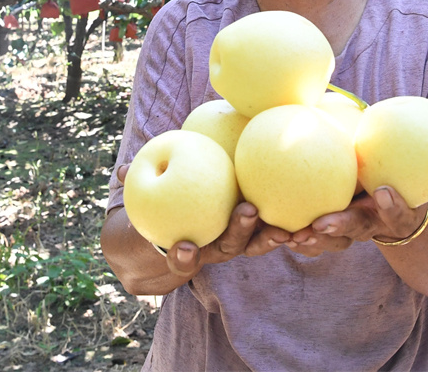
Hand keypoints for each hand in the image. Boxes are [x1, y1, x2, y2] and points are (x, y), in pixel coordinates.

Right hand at [114, 165, 290, 277]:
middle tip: (248, 212)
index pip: (184, 258)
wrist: (189, 221)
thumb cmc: (162, 207)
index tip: (184, 248)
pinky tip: (305, 211)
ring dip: (271, 234)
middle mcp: (216, 247)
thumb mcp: (146, 198)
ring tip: (285, 223)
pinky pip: (273, 227)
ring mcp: (239, 241)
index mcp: (187, 247)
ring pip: (256, 243)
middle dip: (240, 235)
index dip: (184, 258)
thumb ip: (135, 184)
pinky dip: (288, 224)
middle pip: (230, 248)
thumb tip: (121, 169)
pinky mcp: (258, 229)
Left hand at [285, 136, 427, 256]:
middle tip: (322, 225)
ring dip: (310, 239)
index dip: (392, 205)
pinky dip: (290, 236)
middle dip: (340, 228)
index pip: (398, 212)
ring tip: (291, 235)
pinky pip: (307, 237)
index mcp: (394, 212)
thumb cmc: (407, 183)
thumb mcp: (427, 173)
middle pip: (356, 230)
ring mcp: (348, 231)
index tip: (383, 191)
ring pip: (328, 240)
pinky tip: (270, 230)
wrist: (392, 217)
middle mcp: (370, 225)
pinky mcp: (326, 231)